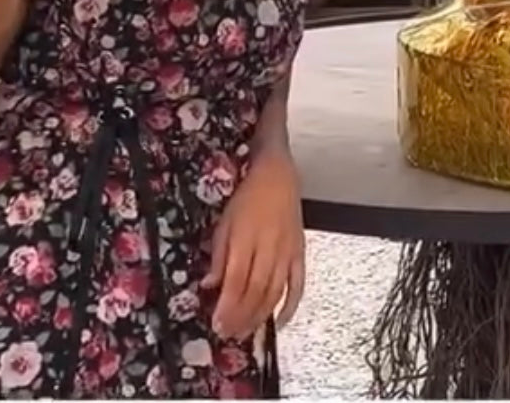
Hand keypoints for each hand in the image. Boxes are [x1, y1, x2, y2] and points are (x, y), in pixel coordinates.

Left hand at [204, 151, 304, 338]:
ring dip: (260, 316)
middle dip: (241, 317)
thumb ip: (219, 256)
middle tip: (229, 334)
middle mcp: (268, 247)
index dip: (227, 306)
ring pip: (275, 292)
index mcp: (246, 238)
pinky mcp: (300, 252)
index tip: (218, 324)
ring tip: (247, 332)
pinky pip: (298, 284)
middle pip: (256, 291)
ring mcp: (287, 251)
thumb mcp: (224, 222)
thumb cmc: (247, 197)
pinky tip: (280, 322)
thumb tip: (209, 285)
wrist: (278, 175)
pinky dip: (291, 306)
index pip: (236, 280)